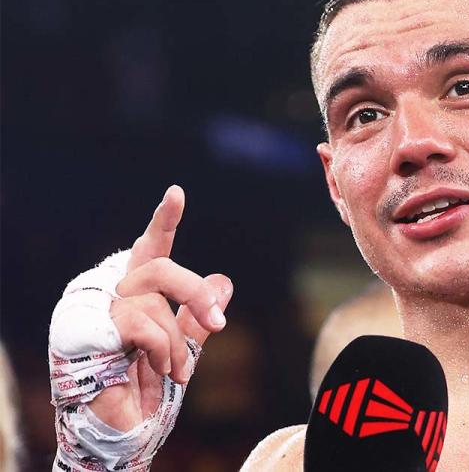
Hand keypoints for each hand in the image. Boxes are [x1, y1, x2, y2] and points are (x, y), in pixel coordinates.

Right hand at [89, 185, 232, 430]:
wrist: (122, 431)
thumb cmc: (146, 391)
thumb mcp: (183, 348)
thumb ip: (198, 317)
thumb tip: (224, 281)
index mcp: (137, 294)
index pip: (152, 249)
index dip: (164, 221)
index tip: (177, 193)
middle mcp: (115, 294)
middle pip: (161, 268)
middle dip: (194, 294)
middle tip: (219, 324)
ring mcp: (99, 311)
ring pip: (154, 301)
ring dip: (175, 341)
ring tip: (173, 370)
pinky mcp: (89, 331)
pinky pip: (143, 325)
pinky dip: (161, 350)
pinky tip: (156, 370)